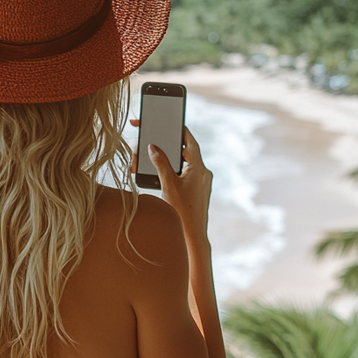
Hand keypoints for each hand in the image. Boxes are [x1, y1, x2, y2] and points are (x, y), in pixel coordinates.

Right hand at [130, 121, 211, 238]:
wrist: (193, 234)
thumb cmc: (181, 211)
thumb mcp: (168, 185)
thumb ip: (160, 164)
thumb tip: (153, 147)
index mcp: (199, 168)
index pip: (190, 142)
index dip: (182, 131)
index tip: (173, 123)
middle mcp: (203, 173)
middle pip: (187, 153)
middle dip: (172, 148)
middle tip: (160, 143)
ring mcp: (203, 183)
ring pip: (187, 165)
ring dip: (173, 161)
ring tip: (159, 163)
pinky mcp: (199, 191)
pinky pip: (188, 175)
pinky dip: (177, 172)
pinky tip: (166, 178)